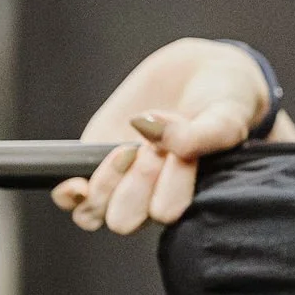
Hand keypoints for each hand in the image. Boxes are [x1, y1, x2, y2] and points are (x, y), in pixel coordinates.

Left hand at [50, 38, 287, 235]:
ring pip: (95, 213)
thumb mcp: (225, 117)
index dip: (168, 183)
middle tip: (152, 149)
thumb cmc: (222, 103)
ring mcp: (119, 183)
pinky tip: (76, 180)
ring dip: (106, 183)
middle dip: (136, 182)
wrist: (200, 74)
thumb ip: (200, 135)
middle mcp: (151, 196)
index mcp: (185, 196)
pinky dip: (69, 193)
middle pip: (125, 220)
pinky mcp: (92, 163)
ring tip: (128, 148)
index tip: (180, 150)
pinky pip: (71, 198)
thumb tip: (150, 130)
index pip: (166, 212)